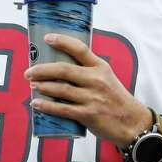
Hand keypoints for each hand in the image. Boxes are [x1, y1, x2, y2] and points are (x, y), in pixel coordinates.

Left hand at [24, 33, 151, 148]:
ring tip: (32, 85)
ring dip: (42, 86)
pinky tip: (36, 103)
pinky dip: (47, 106)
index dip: (62, 42)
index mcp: (101, 67)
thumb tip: (60, 70)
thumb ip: (88, 72)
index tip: (48, 38)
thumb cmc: (116, 100)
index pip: (80, 49)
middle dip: (42, 69)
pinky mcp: (88, 114)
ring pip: (61, 89)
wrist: (132, 122)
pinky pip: (62, 109)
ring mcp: (92, 97)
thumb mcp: (107, 79)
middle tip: (29, 71)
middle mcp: (96, 80)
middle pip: (64, 70)